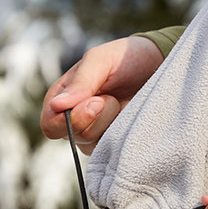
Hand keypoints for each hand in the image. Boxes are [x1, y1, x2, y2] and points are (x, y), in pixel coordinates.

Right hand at [40, 36, 163, 153]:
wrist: (156, 65)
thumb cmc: (124, 58)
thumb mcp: (100, 61)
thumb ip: (80, 82)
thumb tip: (56, 106)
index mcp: (62, 98)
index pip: (50, 124)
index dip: (71, 119)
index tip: (97, 102)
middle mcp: (73, 120)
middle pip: (74, 136)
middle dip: (97, 118)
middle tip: (112, 98)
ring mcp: (93, 134)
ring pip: (93, 145)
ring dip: (111, 123)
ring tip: (121, 103)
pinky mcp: (112, 143)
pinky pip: (112, 150)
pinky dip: (122, 132)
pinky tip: (128, 115)